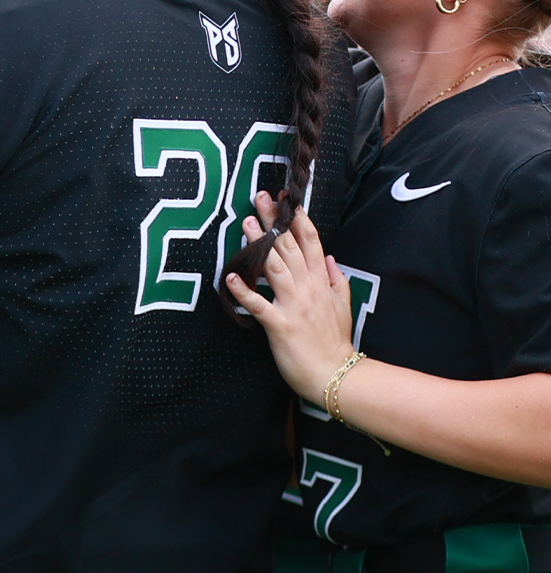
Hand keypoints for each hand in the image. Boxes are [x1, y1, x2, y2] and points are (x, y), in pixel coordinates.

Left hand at [223, 199, 355, 399]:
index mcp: (321, 281)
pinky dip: (244, 291)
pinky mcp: (280, 324)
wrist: (335, 374)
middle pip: (289, 247)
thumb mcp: (343, 305)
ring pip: (274, 268)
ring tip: (246, 222)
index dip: (298, 220)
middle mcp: (307, 288)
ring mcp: (294, 305)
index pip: (311, 243)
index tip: (287, 200)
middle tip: (260, 198)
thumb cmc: (335, 341)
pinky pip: (259, 305)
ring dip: (259, 244)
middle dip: (274, 221)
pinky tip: (230, 276)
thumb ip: (335, 279)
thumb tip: (328, 257)